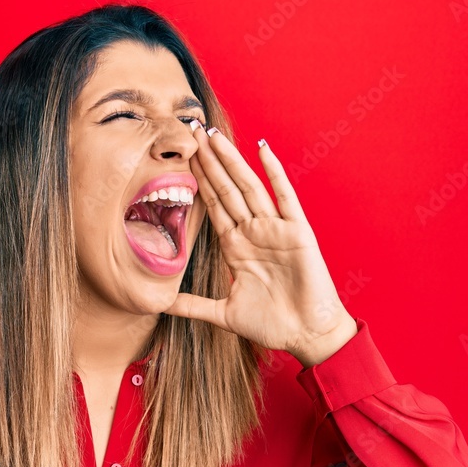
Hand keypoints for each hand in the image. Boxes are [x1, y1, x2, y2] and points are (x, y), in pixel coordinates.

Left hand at [165, 125, 357, 366]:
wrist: (307, 336)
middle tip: (191, 130)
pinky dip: (274, 172)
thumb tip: (160, 305)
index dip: (198, 181)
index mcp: (236, 246)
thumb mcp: (222, 313)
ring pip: (248, 187)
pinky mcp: (297, 233)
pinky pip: (284, 197)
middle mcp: (253, 232)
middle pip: (226, 188)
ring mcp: (275, 230)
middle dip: (209, 161)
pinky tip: (262, 149)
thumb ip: (191, 306)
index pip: (212, 205)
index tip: (183, 156)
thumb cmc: (271, 324)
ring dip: (231, 160)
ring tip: (214, 135)